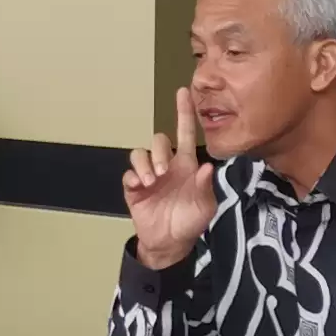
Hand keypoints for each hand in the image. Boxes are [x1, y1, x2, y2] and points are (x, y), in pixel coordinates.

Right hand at [126, 88, 219, 271]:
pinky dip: (133, 176)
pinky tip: (140, 187)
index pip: (186, 134)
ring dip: (145, 163)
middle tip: (162, 174)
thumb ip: (205, 188)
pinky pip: (129, 173)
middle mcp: (167, 166)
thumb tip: (206, 168)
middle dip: (159, 153)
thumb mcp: (205, 207)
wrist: (170, 243)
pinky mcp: (134, 188)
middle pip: (159, 141)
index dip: (184, 113)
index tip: (183, 92)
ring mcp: (149, 176)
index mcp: (187, 166)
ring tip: (151, 182)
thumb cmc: (190, 221)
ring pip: (140, 153)